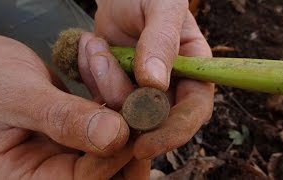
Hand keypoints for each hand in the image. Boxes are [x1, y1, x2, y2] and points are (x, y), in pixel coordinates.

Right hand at [0, 32, 149, 178]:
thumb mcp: (17, 97)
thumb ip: (61, 118)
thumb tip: (114, 135)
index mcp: (30, 178)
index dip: (115, 153)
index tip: (130, 115)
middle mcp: (57, 169)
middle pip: (114, 167)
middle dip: (125, 123)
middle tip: (121, 83)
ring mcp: (74, 147)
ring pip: (118, 135)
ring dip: (117, 93)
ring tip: (99, 55)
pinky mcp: (84, 126)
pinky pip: (110, 112)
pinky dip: (107, 84)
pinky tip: (94, 57)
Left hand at [79, 0, 213, 160]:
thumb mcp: (162, 7)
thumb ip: (162, 41)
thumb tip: (156, 84)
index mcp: (193, 71)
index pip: (193, 112)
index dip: (173, 132)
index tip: (144, 144)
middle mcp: (171, 87)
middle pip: (154, 121)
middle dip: (125, 104)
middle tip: (101, 64)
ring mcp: (140, 91)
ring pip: (122, 112)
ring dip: (102, 79)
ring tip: (95, 43)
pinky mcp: (116, 89)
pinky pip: (100, 99)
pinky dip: (89, 75)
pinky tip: (90, 46)